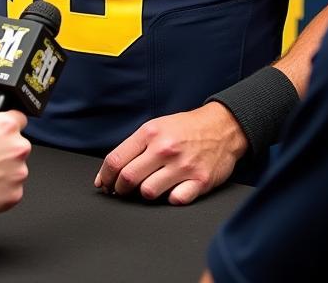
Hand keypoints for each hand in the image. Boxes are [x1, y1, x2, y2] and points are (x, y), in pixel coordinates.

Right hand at [0, 108, 29, 218]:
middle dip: (5, 150)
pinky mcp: (15, 194)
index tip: (1, 133)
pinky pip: (12, 189)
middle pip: (18, 145)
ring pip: (16, 169)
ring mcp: (19, 171)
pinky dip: (2, 190)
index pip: (18, 118)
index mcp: (4, 125)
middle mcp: (17, 146)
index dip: (8, 126)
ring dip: (5, 171)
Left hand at [95, 103, 247, 204]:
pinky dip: (170, 199)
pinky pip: (175, 200)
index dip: (105, 176)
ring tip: (149, 186)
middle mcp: (165, 149)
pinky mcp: (199, 181)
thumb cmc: (186, 128)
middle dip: (120, 189)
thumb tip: (109, 171)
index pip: (116, 160)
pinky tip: (172, 190)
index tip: (104, 183)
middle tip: (122, 190)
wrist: (223, 126)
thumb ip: (134, 147)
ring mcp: (183, 166)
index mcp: (151, 133)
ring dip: (145, 193)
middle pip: (128, 178)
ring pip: (148, 192)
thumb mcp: (157, 127)